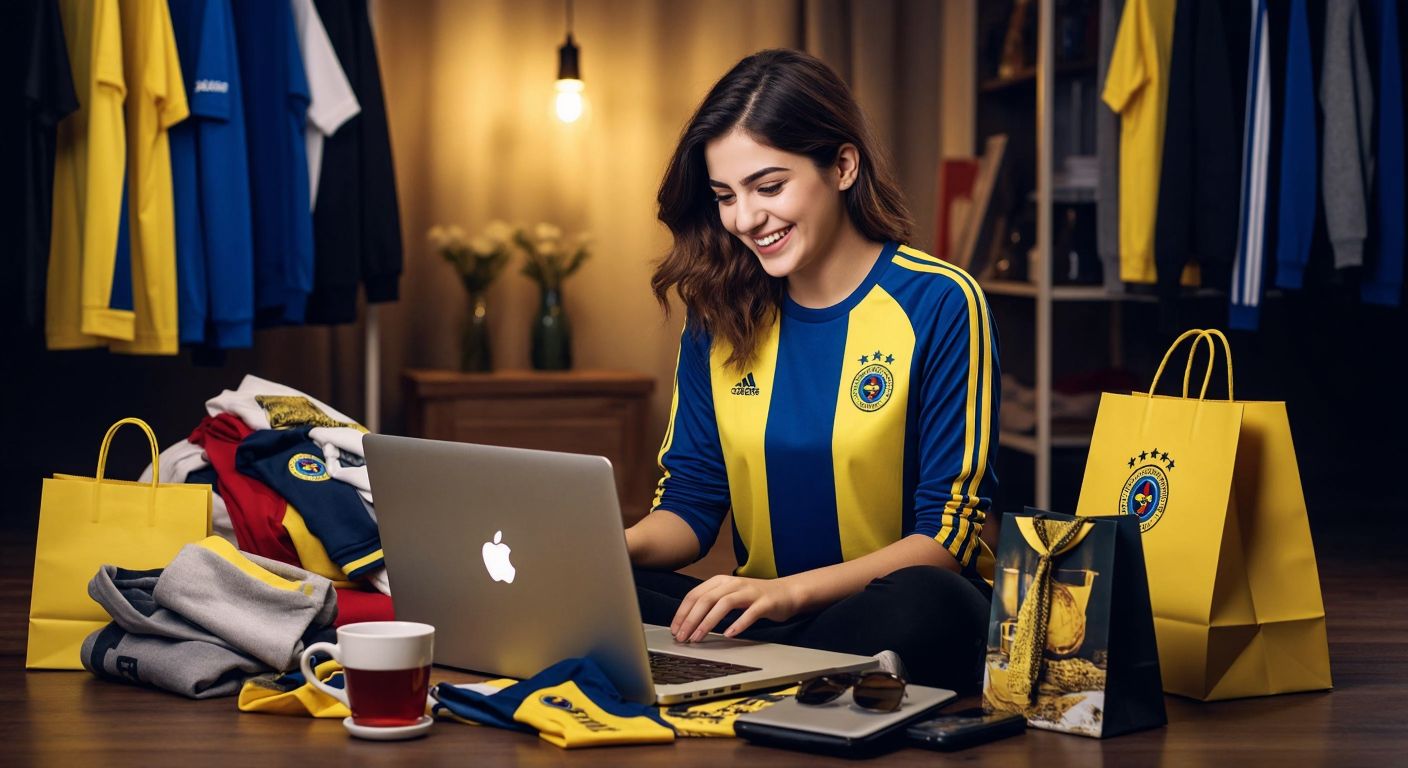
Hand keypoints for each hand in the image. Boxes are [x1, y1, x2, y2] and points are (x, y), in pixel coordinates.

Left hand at [671, 575, 802, 641]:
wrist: (787, 592)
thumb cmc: (755, 597)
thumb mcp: (729, 596)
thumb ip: (711, 604)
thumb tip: (687, 623)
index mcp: (721, 581)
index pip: (695, 595)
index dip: (682, 613)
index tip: (674, 630)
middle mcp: (733, 584)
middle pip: (706, 599)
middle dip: (691, 619)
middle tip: (682, 637)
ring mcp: (750, 592)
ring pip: (724, 604)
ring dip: (708, 622)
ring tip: (698, 638)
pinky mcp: (765, 602)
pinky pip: (750, 613)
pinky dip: (738, 624)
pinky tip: (729, 635)